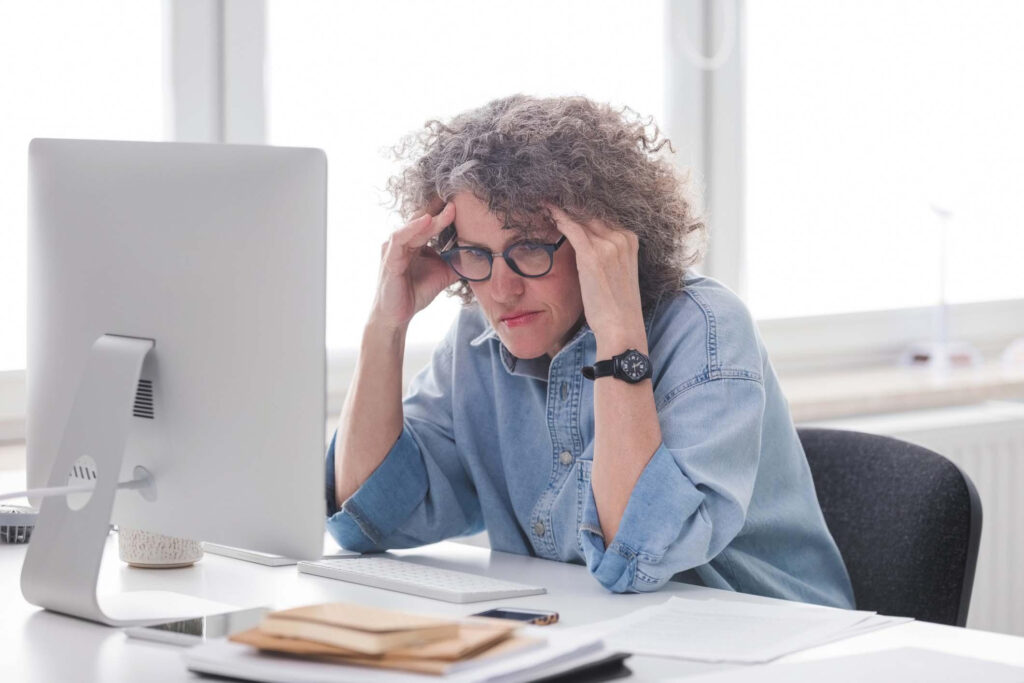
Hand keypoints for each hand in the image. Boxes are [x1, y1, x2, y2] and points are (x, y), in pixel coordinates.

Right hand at [369, 199, 459, 332]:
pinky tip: (427, 221)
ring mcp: (394, 248)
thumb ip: (458, 263)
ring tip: (450, 209)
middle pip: (424, 220)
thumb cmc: (415, 293)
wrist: (397, 316)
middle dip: (441, 210)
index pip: (431, 222)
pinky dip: (413, 228)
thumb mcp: (443, 274)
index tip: (465, 204)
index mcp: (414, 242)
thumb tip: (481, 256)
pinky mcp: (389, 259)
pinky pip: (400, 239)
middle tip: (460, 199)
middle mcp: (402, 241)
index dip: (446, 213)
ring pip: (413, 227)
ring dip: (432, 218)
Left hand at [548, 207, 646, 353]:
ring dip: (561, 207)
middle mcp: (622, 238)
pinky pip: (571, 227)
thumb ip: (606, 255)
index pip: (602, 216)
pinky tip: (546, 209)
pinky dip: (558, 216)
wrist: (621, 327)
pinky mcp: (592, 255)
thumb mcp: (617, 273)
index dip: (582, 209)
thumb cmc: (616, 306)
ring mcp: (608, 244)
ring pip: (580, 217)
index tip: (566, 201)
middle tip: (551, 197)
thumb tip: (585, 247)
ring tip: (545, 200)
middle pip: (591, 213)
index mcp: (630, 240)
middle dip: (571, 205)